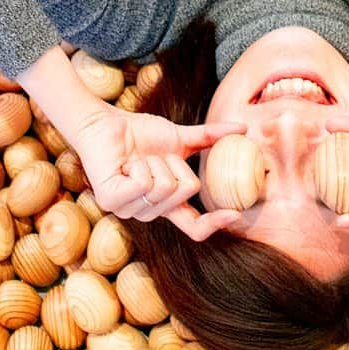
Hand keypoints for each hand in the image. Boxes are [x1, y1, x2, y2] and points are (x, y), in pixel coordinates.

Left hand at [68, 102, 244, 240]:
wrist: (105, 122)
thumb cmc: (139, 132)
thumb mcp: (179, 138)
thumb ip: (209, 138)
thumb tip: (243, 129)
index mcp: (165, 204)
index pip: (194, 227)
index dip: (215, 222)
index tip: (234, 213)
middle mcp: (148, 212)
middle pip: (186, 190)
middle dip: (174, 163)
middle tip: (153, 157)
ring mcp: (127, 211)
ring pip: (165, 186)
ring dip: (154, 162)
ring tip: (136, 160)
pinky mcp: (111, 201)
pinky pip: (144, 184)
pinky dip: (139, 166)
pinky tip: (125, 165)